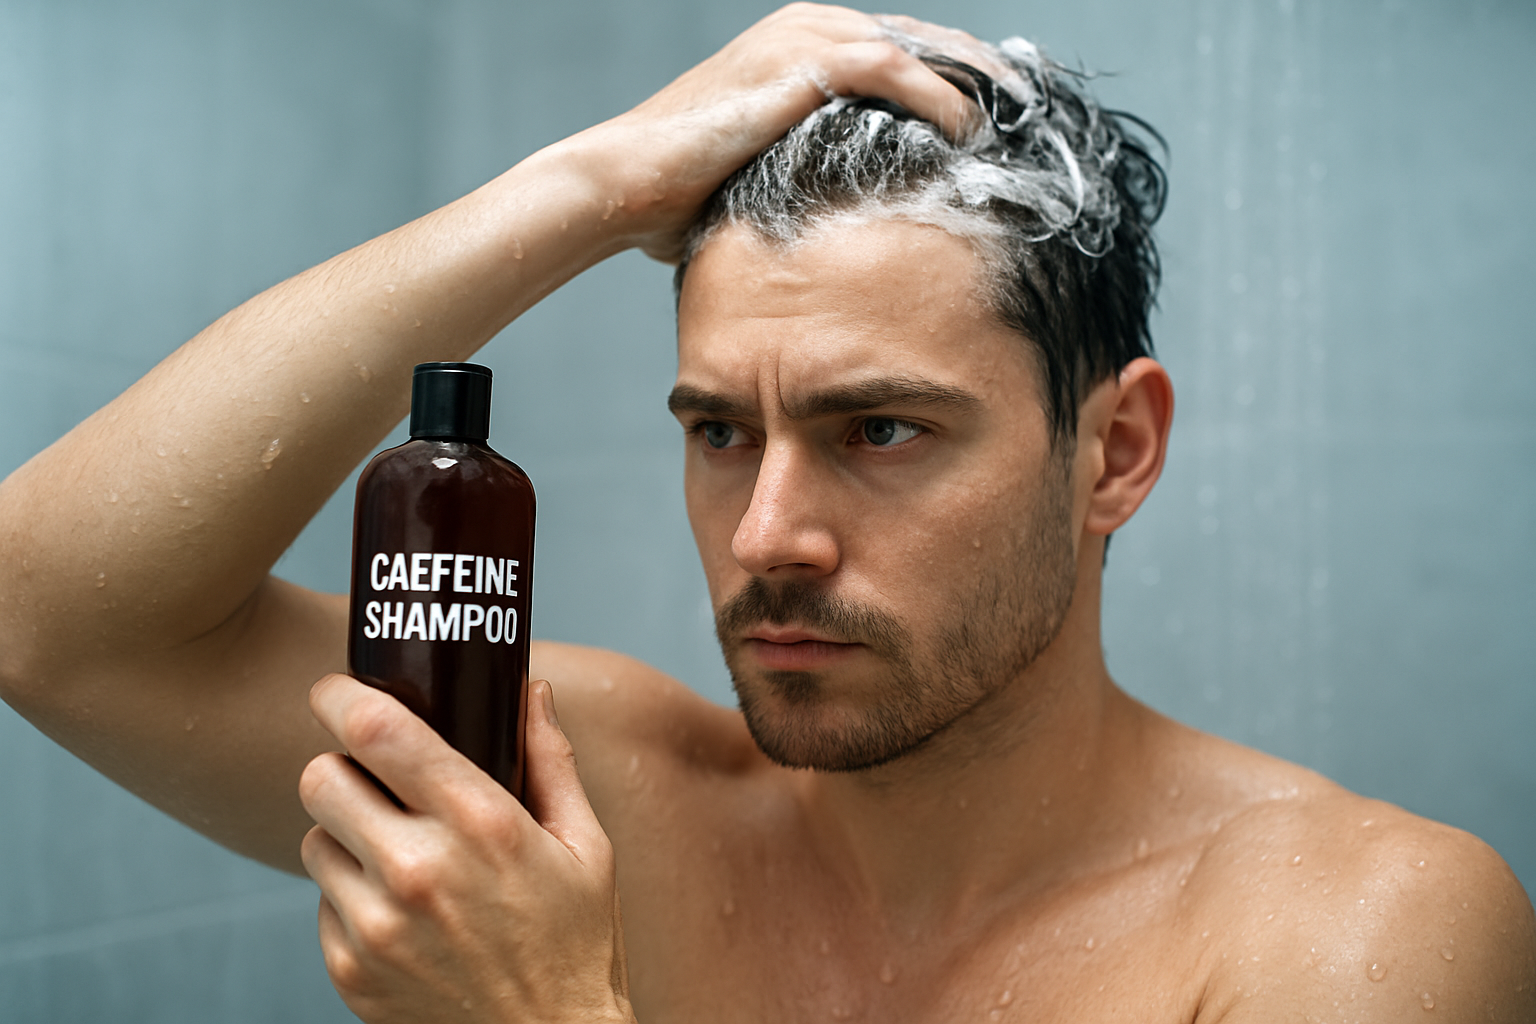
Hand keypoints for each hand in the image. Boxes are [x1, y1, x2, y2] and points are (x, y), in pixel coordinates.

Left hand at [300, 676, 631, 1023]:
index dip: (342, 697)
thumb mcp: (586, 846)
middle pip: (320, 778)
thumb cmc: (576, 944)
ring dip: (345, 836)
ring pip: (314, 840)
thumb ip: (552, 760)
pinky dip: (351, 898)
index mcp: (480, 823)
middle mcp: (418, 870)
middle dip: (342, 768)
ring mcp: (377, 926)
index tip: (338, 690)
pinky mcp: (350, 971)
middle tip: (373, 779)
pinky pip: (322, 904)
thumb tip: (532, 691)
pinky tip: (403, 914)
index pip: (376, 732)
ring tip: (397, 855)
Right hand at [578, 3, 985, 260]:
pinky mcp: (803, 61)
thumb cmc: (684, 192)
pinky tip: (971, 133)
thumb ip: (815, 168)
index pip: (908, 50)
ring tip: (1021, 124)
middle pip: (928, 39)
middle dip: (984, 76)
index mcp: (806, 42)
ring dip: (978, 82)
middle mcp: (812, 24)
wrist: (627, 180)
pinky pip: (895, 69)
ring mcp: (806, 35)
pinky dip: (940, 97)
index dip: (962, 80)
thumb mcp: (767, 172)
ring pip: (923, 44)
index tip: (1003, 122)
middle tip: (1033, 116)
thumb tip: (855, 215)